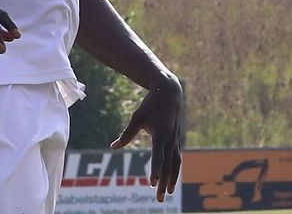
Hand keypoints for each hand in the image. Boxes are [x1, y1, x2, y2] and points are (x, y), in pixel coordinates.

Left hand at [110, 76, 182, 201]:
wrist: (170, 92)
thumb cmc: (151, 105)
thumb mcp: (136, 117)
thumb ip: (126, 134)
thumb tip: (113, 146)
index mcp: (160, 135)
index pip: (157, 157)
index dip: (155, 171)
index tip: (151, 184)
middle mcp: (170, 140)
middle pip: (167, 165)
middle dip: (163, 182)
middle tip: (159, 198)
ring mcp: (176, 140)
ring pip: (175, 164)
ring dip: (172, 179)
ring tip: (168, 192)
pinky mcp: (178, 139)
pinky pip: (178, 158)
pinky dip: (176, 170)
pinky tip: (172, 178)